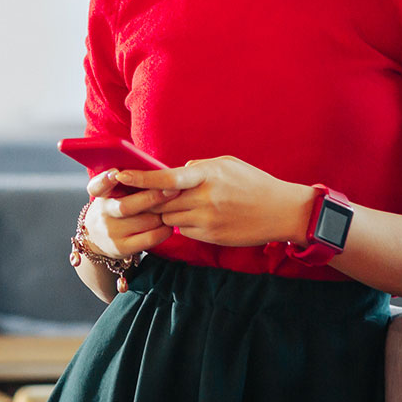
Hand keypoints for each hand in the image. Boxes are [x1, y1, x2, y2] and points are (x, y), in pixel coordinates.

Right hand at [81, 170, 176, 258]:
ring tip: (173, 207)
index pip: (97, 186)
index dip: (106, 180)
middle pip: (127, 206)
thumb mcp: (113, 192)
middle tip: (173, 190)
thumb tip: (160, 171)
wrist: (97, 238)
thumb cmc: (116, 205)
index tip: (116, 173)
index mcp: (101, 194)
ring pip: (145, 221)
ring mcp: (112, 232)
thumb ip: (129, 181)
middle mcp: (104, 213)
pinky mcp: (122, 247)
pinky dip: (164, 230)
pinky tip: (169, 224)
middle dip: (153, 197)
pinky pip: (150, 238)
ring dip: (162, 214)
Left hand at [115, 156, 314, 247]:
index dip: (140, 178)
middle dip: (147, 199)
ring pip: (169, 218)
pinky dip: (183, 223)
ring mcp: (207, 221)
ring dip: (166, 212)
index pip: (165, 178)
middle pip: (161, 202)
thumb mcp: (227, 165)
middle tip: (135, 196)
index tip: (120, 175)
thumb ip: (199, 167)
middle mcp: (204, 199)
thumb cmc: (254, 183)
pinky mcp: (211, 237)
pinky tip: (196, 216)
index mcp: (207, 176)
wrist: (281, 212)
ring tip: (178, 204)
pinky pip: (184, 230)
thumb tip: (177, 172)